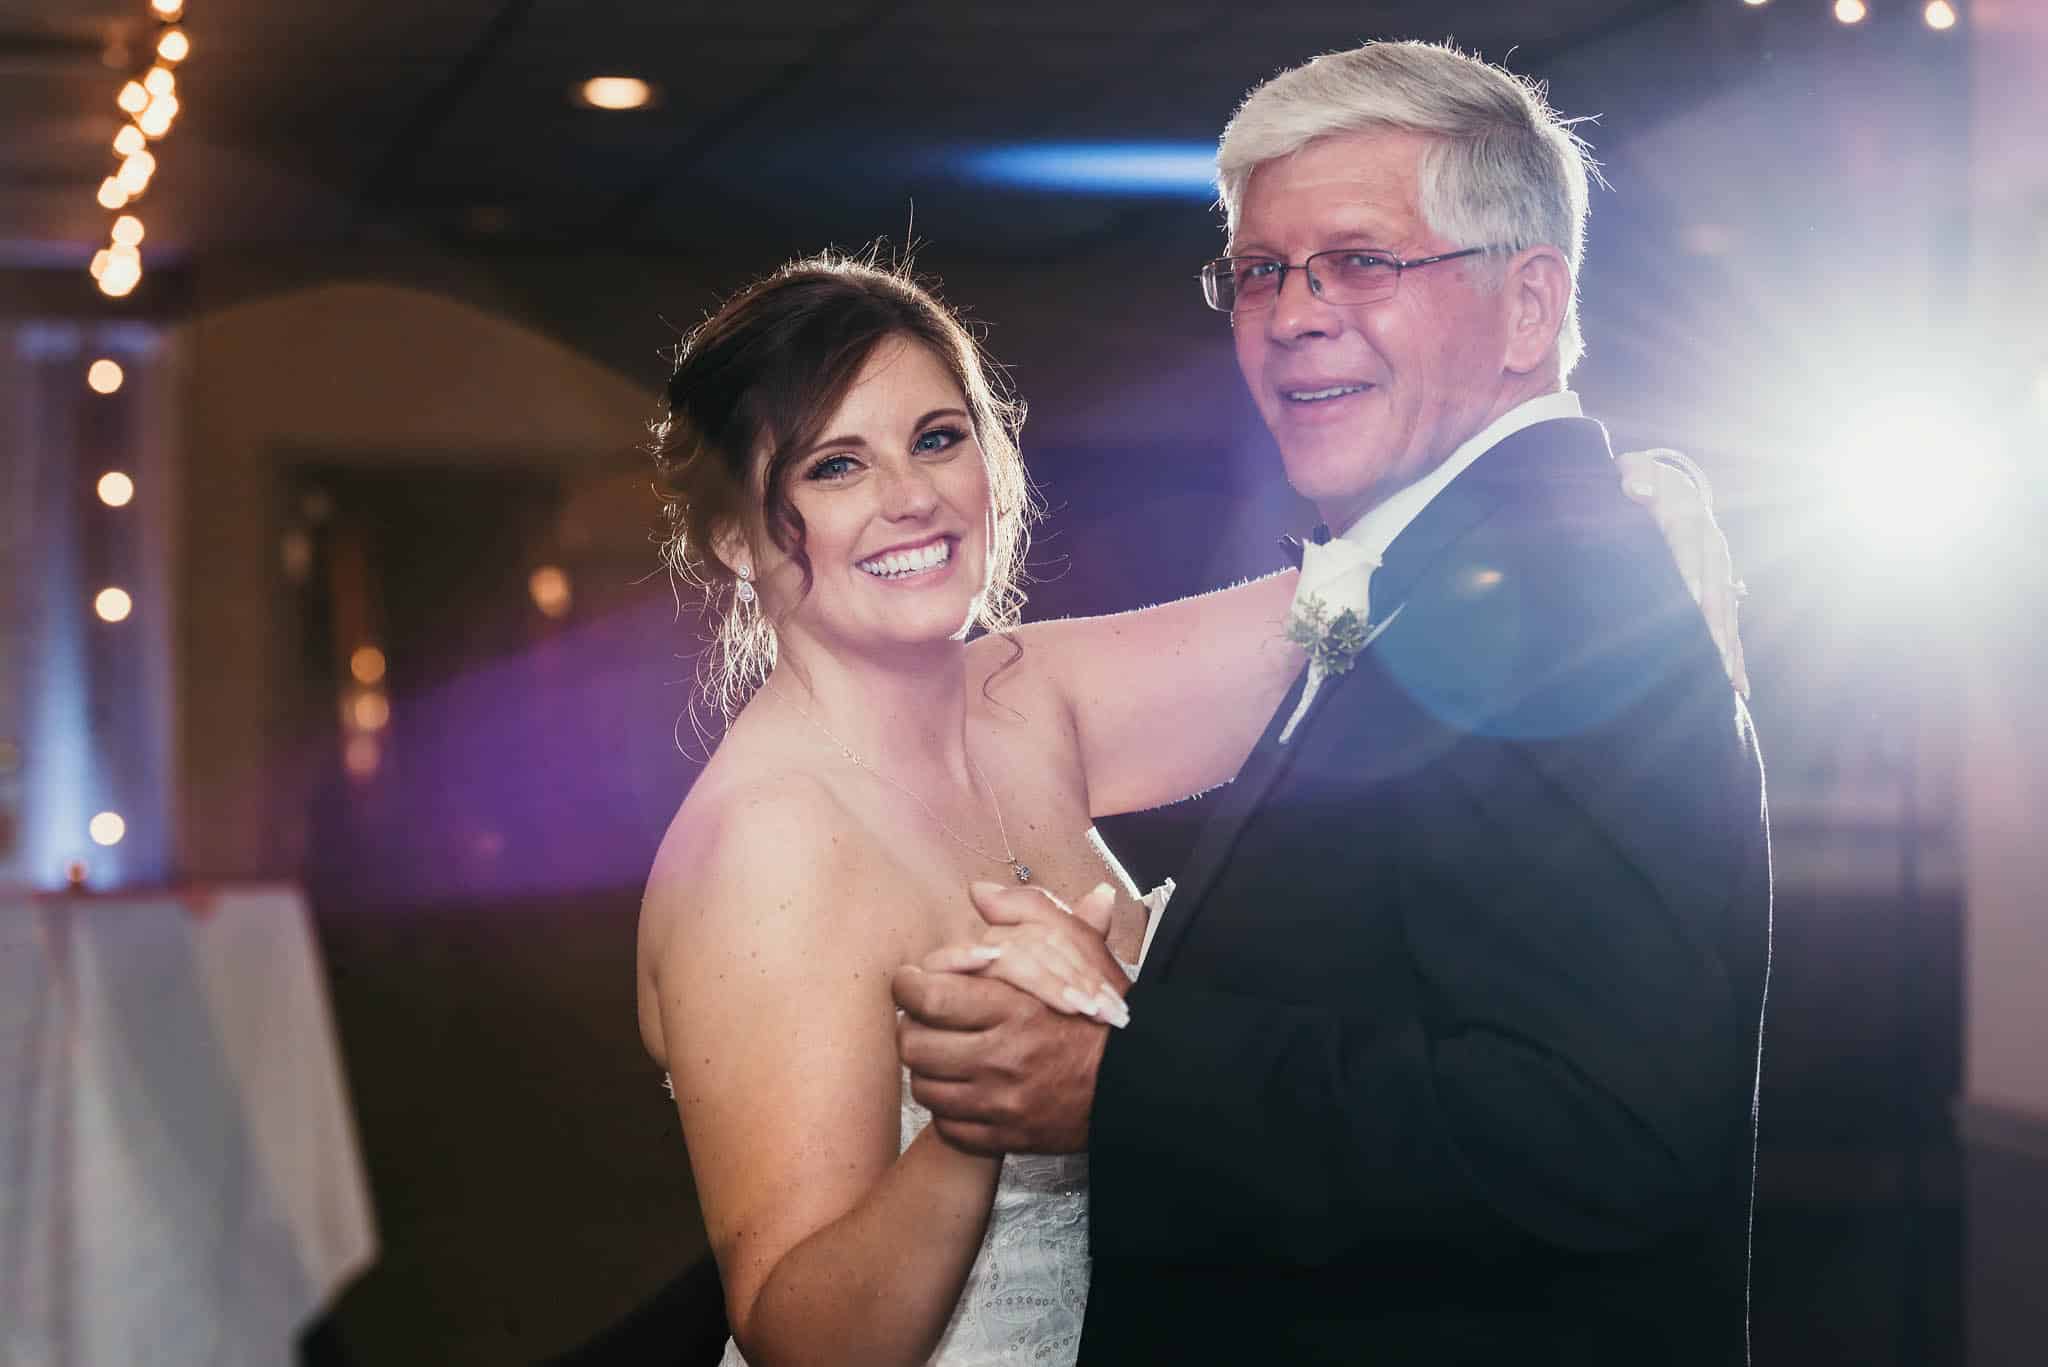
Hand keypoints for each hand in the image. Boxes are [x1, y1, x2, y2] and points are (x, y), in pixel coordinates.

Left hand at [894, 888, 1117, 1156]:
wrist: (1140, 1083)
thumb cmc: (1101, 1016)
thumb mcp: (1076, 951)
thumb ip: (1028, 913)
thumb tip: (980, 892)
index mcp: (1015, 1006)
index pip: (928, 996)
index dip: (907, 985)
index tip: (912, 981)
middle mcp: (1003, 1056)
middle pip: (915, 1044)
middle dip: (914, 1027)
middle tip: (926, 1020)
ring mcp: (1002, 1103)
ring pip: (925, 1088)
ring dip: (929, 1069)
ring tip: (946, 1054)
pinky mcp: (1005, 1137)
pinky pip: (947, 1126)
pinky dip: (950, 1109)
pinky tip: (967, 1089)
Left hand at [1617, 447, 1750, 697]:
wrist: (1675, 486)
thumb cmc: (1646, 481)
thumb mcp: (1636, 471)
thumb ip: (1635, 476)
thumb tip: (1636, 488)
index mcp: (1690, 525)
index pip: (1690, 556)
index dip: (1693, 582)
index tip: (1694, 609)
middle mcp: (1713, 551)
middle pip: (1717, 594)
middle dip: (1717, 629)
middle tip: (1718, 663)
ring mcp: (1720, 571)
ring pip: (1728, 615)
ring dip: (1731, 650)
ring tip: (1735, 685)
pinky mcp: (1720, 587)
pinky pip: (1729, 623)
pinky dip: (1733, 653)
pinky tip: (1738, 685)